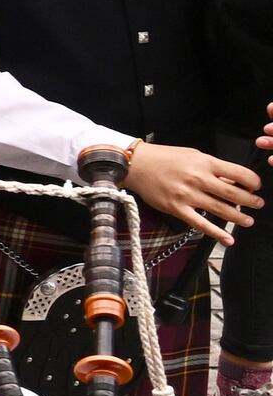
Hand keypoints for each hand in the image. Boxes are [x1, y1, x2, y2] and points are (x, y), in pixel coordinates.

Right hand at [127, 141, 260, 241]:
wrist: (136, 165)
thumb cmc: (164, 158)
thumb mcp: (193, 156)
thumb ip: (213, 168)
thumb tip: (232, 182)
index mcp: (205, 163)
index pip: (239, 174)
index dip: (253, 182)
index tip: (256, 186)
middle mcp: (197, 179)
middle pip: (233, 194)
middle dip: (250, 201)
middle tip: (258, 204)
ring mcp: (187, 195)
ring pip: (220, 210)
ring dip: (238, 217)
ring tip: (248, 221)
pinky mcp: (176, 209)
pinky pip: (200, 224)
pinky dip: (216, 233)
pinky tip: (228, 239)